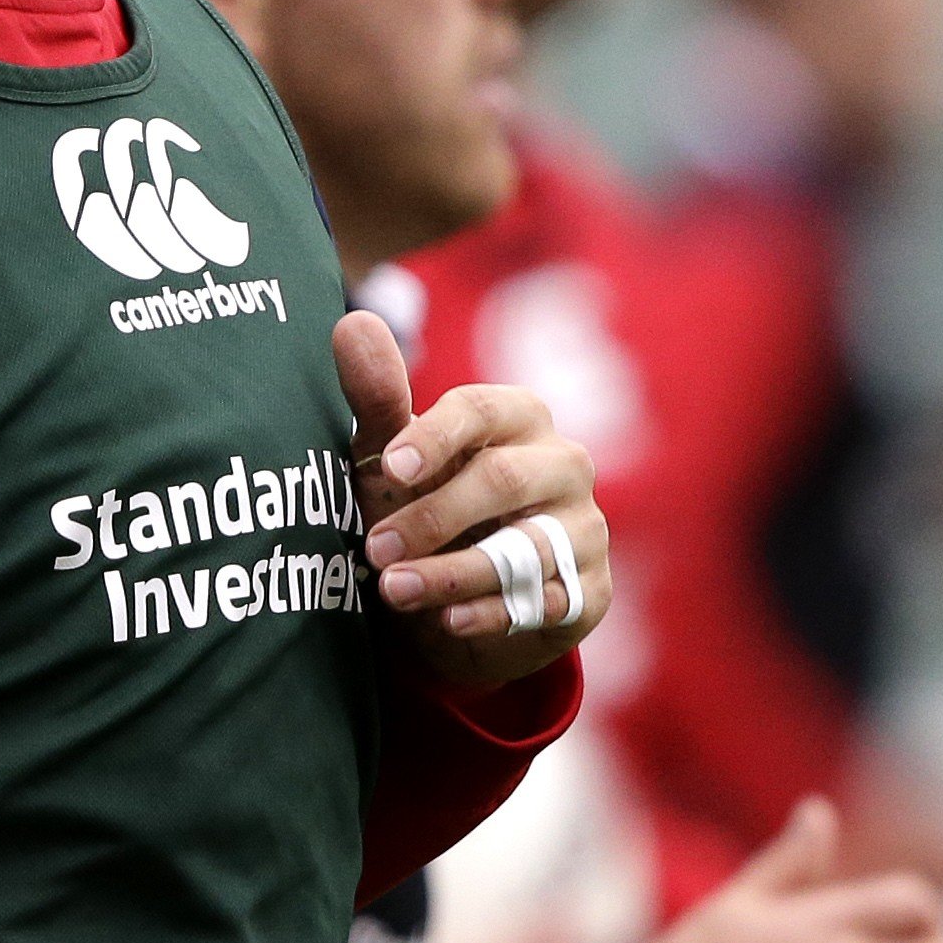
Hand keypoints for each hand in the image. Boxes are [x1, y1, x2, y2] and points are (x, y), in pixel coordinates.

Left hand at [335, 311, 606, 688]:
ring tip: (394, 590)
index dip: (434, 437)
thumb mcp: (393, 463)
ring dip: (451, 574)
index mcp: (518, 418)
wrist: (456, 607)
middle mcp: (563, 464)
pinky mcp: (589, 591)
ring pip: (524, 549)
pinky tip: (448, 622)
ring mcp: (584, 529)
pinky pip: (545, 602)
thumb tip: (353, 320)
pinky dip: (491, 614)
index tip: (391, 465)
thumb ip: (377, 397)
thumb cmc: (426, 511)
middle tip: (375, 548)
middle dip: (432, 516)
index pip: (481, 410)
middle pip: (502, 479)